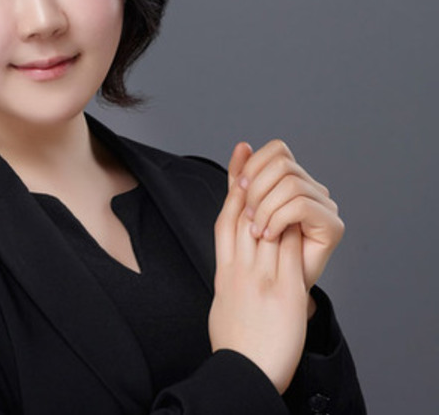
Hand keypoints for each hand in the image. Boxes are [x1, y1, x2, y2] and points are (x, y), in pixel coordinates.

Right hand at [209, 143, 308, 393]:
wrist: (244, 371)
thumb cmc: (235, 345)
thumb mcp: (223, 306)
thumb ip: (230, 283)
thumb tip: (234, 272)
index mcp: (222, 275)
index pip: (223, 224)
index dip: (228, 192)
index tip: (233, 167)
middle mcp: (237, 271)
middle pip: (239, 215)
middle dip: (244, 180)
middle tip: (247, 151)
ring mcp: (260, 278)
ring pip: (263, 225)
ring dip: (271, 197)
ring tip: (277, 171)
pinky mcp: (283, 290)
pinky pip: (288, 249)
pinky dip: (293, 227)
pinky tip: (299, 210)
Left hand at [229, 140, 343, 289]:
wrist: (268, 292)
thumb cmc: (256, 254)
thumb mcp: (243, 211)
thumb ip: (242, 181)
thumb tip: (241, 146)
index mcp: (292, 182)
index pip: (277, 150)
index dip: (254, 165)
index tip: (239, 189)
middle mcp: (313, 190)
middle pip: (283, 164)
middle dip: (257, 188)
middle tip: (247, 216)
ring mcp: (326, 207)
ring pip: (290, 183)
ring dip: (265, 207)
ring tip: (255, 231)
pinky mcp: (333, 226)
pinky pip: (301, 205)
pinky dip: (277, 218)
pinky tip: (268, 235)